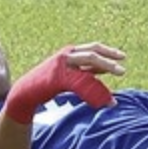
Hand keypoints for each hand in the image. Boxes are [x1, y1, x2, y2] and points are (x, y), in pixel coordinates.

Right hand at [4, 44, 125, 123]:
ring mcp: (61, 65)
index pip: (93, 48)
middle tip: (122, 71)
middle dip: (108, 61)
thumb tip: (105, 69)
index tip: (122, 56)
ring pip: (85, 68)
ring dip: (102, 75)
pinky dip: (93, 92)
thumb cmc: (49, 83)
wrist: (25, 93)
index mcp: (70, 52)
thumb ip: (86, 70)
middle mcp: (66, 56)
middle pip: (92, 54)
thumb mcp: (70, 74)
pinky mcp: (57, 78)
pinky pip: (80, 82)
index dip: (108, 51)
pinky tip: (102, 100)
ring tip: (113, 83)